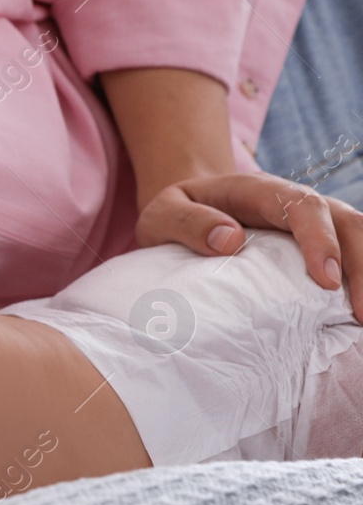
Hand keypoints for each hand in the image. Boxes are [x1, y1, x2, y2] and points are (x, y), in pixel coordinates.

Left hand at [137, 171, 362, 318]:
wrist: (184, 209)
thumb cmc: (176, 212)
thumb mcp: (162, 212)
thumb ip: (188, 222)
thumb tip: (230, 241)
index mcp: (258, 190)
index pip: (303, 206)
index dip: (320, 240)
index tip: (326, 280)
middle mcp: (293, 202)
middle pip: (345, 221)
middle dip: (361, 265)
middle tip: (361, 314)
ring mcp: (310, 223)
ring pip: (357, 236)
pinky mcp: (315, 244)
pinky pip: (349, 255)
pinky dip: (358, 280)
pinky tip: (354, 315)